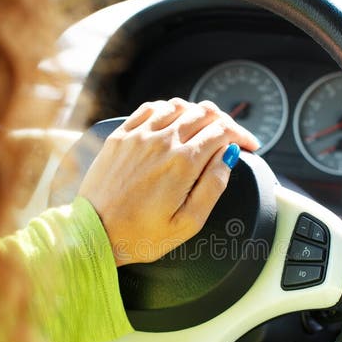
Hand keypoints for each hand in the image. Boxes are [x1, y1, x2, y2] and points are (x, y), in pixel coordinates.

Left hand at [79, 98, 259, 264]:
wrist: (94, 235)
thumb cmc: (140, 235)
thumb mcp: (188, 223)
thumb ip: (214, 186)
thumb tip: (229, 157)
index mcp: (182, 163)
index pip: (222, 131)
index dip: (241, 135)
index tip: (247, 145)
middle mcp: (161, 141)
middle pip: (204, 113)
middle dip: (225, 122)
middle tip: (230, 137)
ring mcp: (138, 135)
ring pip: (179, 106)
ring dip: (198, 113)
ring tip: (204, 129)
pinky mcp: (120, 136)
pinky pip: (150, 108)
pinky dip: (169, 109)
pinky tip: (173, 121)